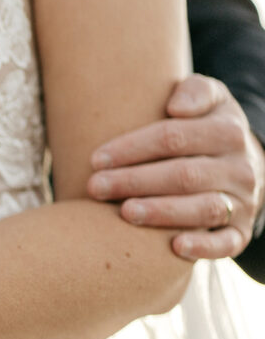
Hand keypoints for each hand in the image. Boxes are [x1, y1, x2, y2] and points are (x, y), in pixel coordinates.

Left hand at [87, 74, 264, 259]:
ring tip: (124, 212)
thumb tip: (175, 107)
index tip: (95, 159)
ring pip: (204, 209)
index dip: (132, 148)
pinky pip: (227, 243)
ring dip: (162, 212)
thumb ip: (195, 91)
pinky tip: (174, 247)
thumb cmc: (206, 128)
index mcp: (228, 132)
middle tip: (94, 187)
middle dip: (135, 181)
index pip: (174, 138)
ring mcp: (243, 202)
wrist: (243, 164)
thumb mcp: (210, 99)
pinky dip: (204, 247)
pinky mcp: (241, 231)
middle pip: (184, 175)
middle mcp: (240, 168)